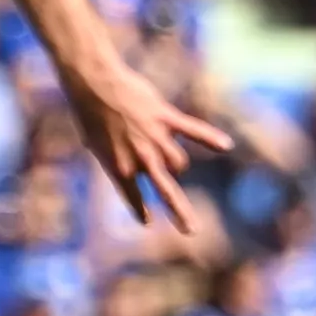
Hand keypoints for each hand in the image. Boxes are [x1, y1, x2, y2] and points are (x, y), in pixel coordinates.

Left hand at [62, 55, 234, 234]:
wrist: (94, 84)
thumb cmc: (89, 112)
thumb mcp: (95, 143)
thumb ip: (117, 157)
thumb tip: (137, 162)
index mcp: (118, 168)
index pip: (134, 196)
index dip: (140, 209)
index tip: (146, 221)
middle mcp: (140, 159)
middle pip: (168, 191)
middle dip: (181, 213)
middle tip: (192, 231)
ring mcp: (155, 140)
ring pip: (178, 161)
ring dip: (176, 161)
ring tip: (168, 154)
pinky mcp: (166, 119)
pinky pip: (193, 130)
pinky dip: (209, 138)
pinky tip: (225, 145)